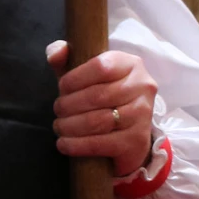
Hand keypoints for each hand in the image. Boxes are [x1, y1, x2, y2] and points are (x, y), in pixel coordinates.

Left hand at [46, 42, 157, 177]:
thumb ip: (65, 57)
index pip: (100, 67)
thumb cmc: (98, 95)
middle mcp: (143, 87)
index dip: (74, 79)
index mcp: (130, 64)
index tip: (61, 88)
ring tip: (59, 127)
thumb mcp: (81, 73)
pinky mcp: (138, 140)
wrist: (124, 132)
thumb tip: (55, 54)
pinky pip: (102, 143)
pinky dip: (77, 145)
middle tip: (58, 110)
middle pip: (97, 96)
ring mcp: (144, 115)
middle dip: (68, 105)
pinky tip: (64, 144)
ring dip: (70, 126)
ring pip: (98, 121)